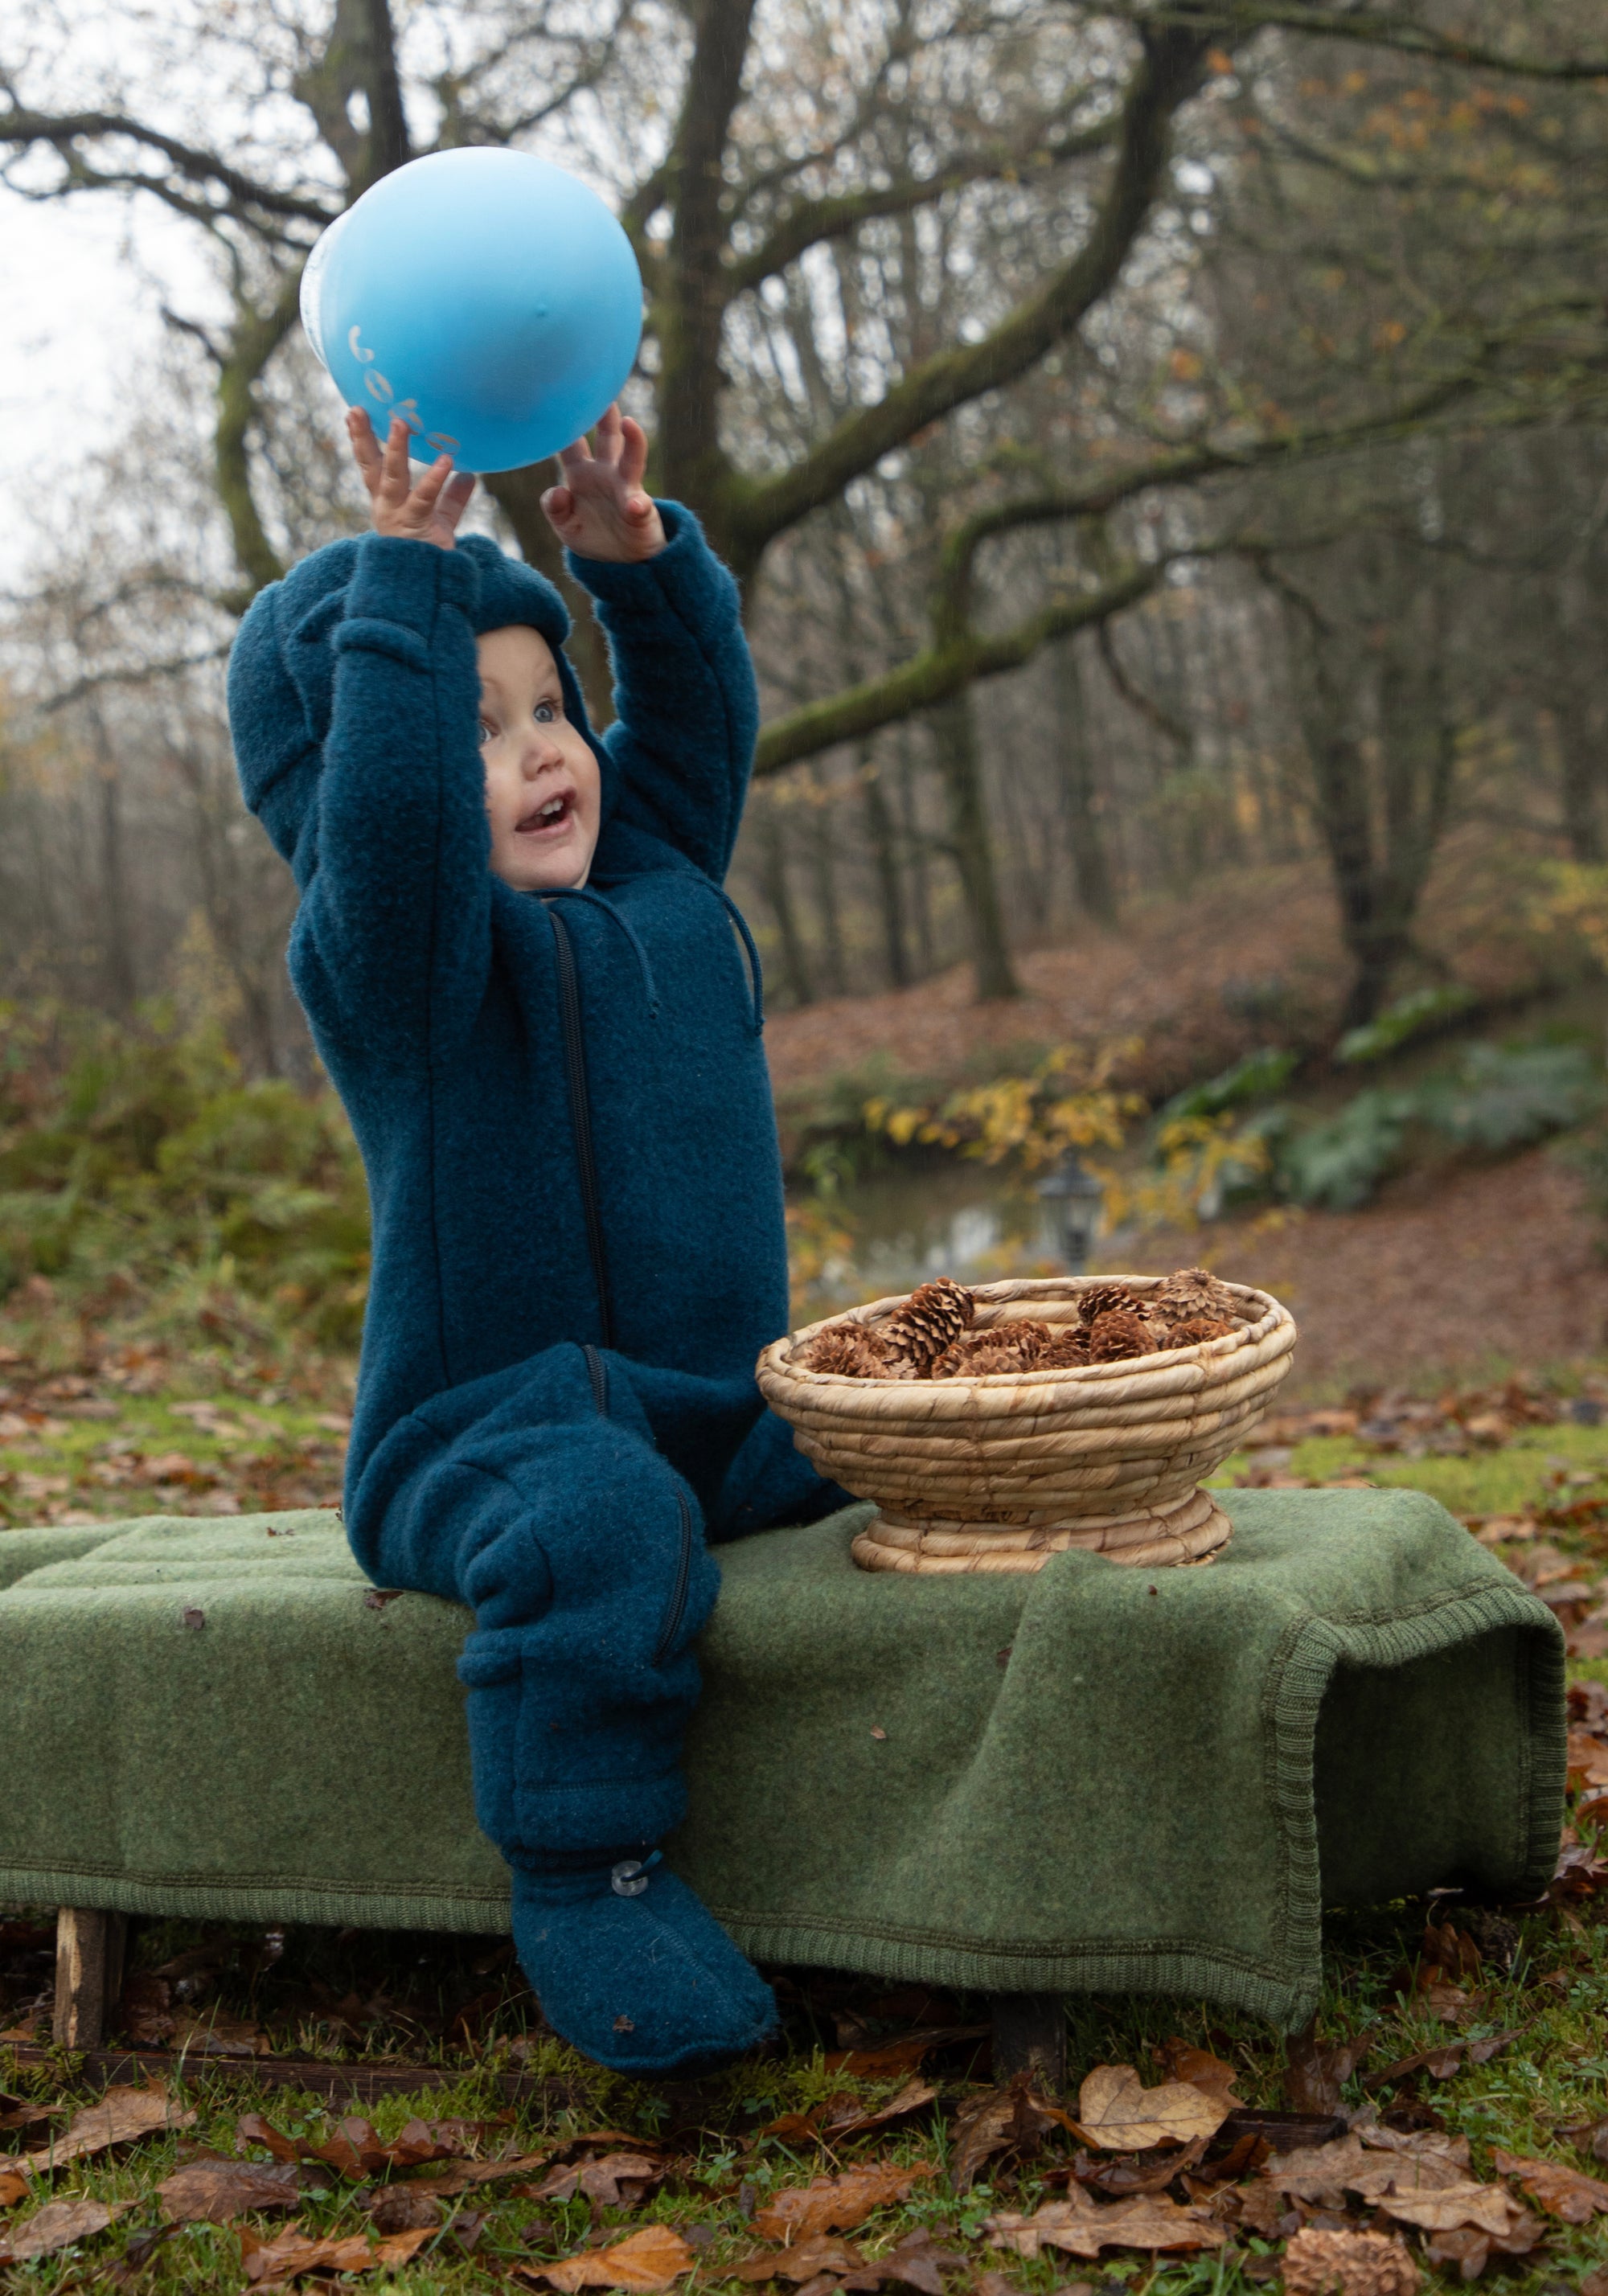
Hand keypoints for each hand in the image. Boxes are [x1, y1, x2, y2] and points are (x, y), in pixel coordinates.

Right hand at [348, 410, 476, 547]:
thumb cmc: (429, 555)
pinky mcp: (415, 527)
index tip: (352, 414)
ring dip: (396, 449)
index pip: (370, 466)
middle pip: (370, 467)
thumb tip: (469, 475)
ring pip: (393, 477)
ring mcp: (398, 517)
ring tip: (400, 423)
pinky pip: (425, 499)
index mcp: (386, 502)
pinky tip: (446, 461)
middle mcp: (386, 507)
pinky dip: (435, 479)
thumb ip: (452, 497)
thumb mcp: (440, 521)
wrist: (426, 589)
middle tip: (357, 409)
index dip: (361, 440)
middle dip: (362, 438)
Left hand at [541, 405, 665, 561]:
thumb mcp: (565, 526)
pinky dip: (638, 506)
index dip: (562, 426)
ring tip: (630, 424)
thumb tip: (557, 492)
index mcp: (580, 473)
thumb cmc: (592, 535)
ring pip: (631, 459)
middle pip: (606, 437)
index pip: (569, 444)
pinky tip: (634, 507)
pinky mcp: (640, 511)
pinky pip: (639, 506)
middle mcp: (605, 472)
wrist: (621, 563)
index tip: (554, 401)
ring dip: (632, 441)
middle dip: (603, 415)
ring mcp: (626, 488)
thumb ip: (555, 509)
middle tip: (599, 390)